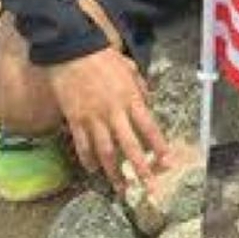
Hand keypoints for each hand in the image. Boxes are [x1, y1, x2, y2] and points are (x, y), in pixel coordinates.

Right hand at [44, 47, 174, 186]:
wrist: (70, 48)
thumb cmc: (101, 55)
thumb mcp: (129, 67)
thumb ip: (140, 87)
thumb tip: (147, 102)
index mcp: (131, 98)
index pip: (150, 128)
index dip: (160, 147)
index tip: (168, 163)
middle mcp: (114, 112)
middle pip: (131, 147)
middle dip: (141, 170)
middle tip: (149, 189)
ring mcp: (93, 117)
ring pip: (106, 152)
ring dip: (114, 173)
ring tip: (121, 189)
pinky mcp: (74, 119)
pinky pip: (82, 144)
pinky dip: (87, 159)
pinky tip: (92, 169)